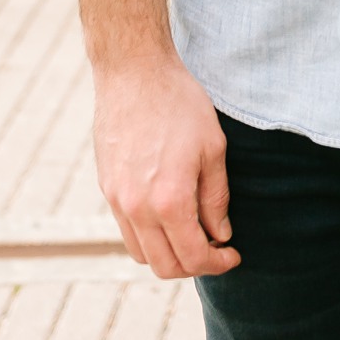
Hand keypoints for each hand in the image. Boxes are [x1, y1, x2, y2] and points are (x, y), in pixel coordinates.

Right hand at [92, 54, 240, 278]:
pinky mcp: (106, 188)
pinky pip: (126, 230)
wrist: (134, 73)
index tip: (233, 254)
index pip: (193, 258)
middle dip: (194, 265)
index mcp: (169, 201)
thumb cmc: (179, 103)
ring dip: (168, 255)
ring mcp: (116, 201)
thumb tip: (220, 234)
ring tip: (193, 234)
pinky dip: (149, 237)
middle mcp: (137, 209)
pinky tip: (169, 216)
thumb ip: (216, 198)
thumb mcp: (213, 148)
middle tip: (216, 248)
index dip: (217, 263)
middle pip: (164, 266)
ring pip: (141, 254)